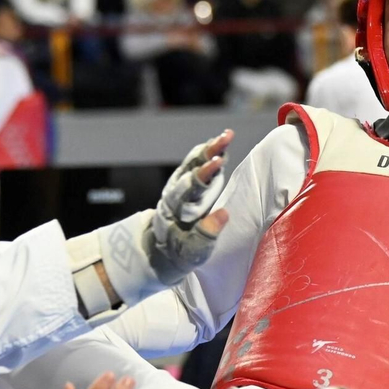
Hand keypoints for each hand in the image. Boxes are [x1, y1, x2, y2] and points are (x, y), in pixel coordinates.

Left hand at [151, 130, 232, 268]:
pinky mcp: (187, 184)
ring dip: (210, 148)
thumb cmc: (179, 254)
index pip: (190, 187)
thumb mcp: (192, 253)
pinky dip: (207, 152)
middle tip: (226, 138)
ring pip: (194, 162)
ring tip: (227, 135)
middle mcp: (176, 193)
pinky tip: (220, 142)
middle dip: (209, 152)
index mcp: (176, 209)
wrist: (161, 251)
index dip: (204, 174)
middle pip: (192, 168)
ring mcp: (180, 186)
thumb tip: (223, 214)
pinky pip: (196, 164)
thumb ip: (206, 235)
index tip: (219, 161)